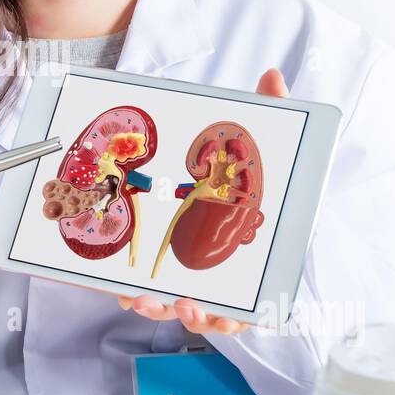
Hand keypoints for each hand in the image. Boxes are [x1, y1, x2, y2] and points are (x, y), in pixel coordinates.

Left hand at [117, 67, 289, 334]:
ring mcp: (189, 277)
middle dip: (196, 317)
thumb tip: (273, 77)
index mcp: (250, 256)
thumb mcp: (253, 138)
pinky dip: (135, 296)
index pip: (253, 303)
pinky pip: (147, 294)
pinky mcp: (158, 271)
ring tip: (143, 299)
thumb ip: (267, 110)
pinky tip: (121, 288)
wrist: (209, 168)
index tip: (228, 315)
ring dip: (159, 310)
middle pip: (212, 316)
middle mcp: (222, 276)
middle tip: (183, 304)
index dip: (239, 316)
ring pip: (175, 309)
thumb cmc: (240, 166)